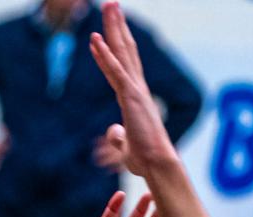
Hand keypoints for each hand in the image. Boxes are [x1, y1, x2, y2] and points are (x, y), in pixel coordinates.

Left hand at [89, 4, 177, 176]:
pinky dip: (105, 55)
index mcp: (134, 96)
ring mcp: (135, 90)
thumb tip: (113, 131)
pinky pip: (115, 72)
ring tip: (108, 5)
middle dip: (117, 25)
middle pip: (125, 49)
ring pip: (122, 52)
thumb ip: (118, 137)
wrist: (157, 164)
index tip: (110, 26)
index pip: (123, 64)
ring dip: (113, 28)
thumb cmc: (145, 159)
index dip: (116, 44)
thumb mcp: (126, 147)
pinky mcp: (131, 97)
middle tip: (111, 3)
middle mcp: (137, 87)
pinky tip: (95, 39)